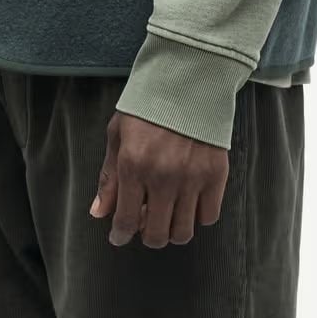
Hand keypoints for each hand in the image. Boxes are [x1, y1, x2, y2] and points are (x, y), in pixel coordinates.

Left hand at [88, 109, 229, 246]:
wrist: (189, 80)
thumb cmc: (148, 106)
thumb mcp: (118, 135)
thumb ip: (109, 177)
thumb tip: (100, 213)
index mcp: (133, 166)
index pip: (126, 220)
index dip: (121, 236)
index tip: (119, 237)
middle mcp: (163, 177)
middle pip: (157, 235)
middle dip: (148, 236)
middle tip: (146, 224)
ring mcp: (192, 178)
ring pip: (183, 231)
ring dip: (172, 230)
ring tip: (168, 213)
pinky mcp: (216, 175)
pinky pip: (209, 216)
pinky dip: (198, 216)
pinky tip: (189, 202)